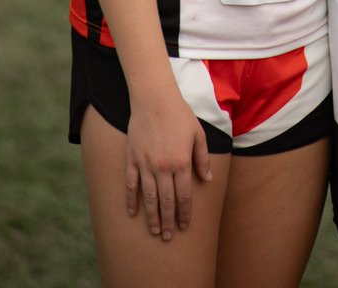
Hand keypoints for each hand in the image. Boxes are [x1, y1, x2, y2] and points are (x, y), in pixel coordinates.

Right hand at [125, 93, 212, 240]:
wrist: (154, 99)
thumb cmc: (179, 115)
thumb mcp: (198, 134)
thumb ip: (202, 158)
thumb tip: (207, 179)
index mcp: (181, 162)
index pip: (184, 196)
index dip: (185, 213)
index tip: (185, 226)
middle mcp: (163, 167)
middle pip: (166, 201)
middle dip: (168, 221)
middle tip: (169, 237)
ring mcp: (145, 164)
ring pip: (149, 197)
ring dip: (152, 217)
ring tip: (155, 231)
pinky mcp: (132, 159)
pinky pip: (130, 184)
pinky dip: (131, 200)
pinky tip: (133, 213)